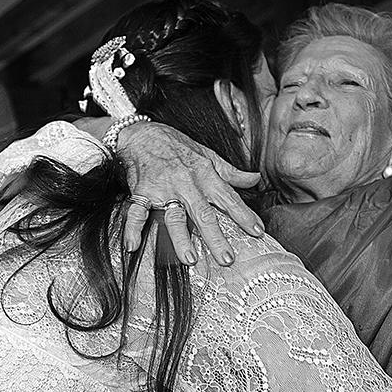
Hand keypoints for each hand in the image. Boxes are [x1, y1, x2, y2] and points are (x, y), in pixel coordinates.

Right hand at [74, 117, 262, 265]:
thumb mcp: (208, 155)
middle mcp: (186, 184)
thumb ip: (231, 173)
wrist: (142, 132)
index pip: (229, 198)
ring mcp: (163, 189)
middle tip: (227, 259)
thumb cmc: (177, 147)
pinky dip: (132, 228)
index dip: (245, 215)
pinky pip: (136, 212)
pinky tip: (132, 245)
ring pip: (174, 216)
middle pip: (203, 214)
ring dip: (181, 239)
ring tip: (190, 259)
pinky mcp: (142, 192)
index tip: (258, 232)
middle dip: (216, 237)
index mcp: (205, 175)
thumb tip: (255, 179)